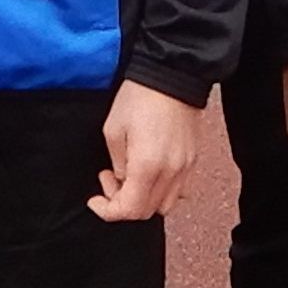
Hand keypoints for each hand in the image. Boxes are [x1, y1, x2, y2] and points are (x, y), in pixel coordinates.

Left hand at [90, 79, 202, 221]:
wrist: (172, 75)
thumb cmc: (139, 97)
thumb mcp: (113, 130)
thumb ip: (118, 164)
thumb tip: (123, 180)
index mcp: (148, 166)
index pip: (129, 210)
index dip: (107, 211)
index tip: (95, 200)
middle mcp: (171, 172)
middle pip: (146, 212)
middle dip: (123, 204)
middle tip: (110, 179)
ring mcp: (185, 167)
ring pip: (164, 205)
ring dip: (143, 200)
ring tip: (129, 175)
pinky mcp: (192, 159)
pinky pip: (178, 189)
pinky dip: (160, 190)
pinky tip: (148, 171)